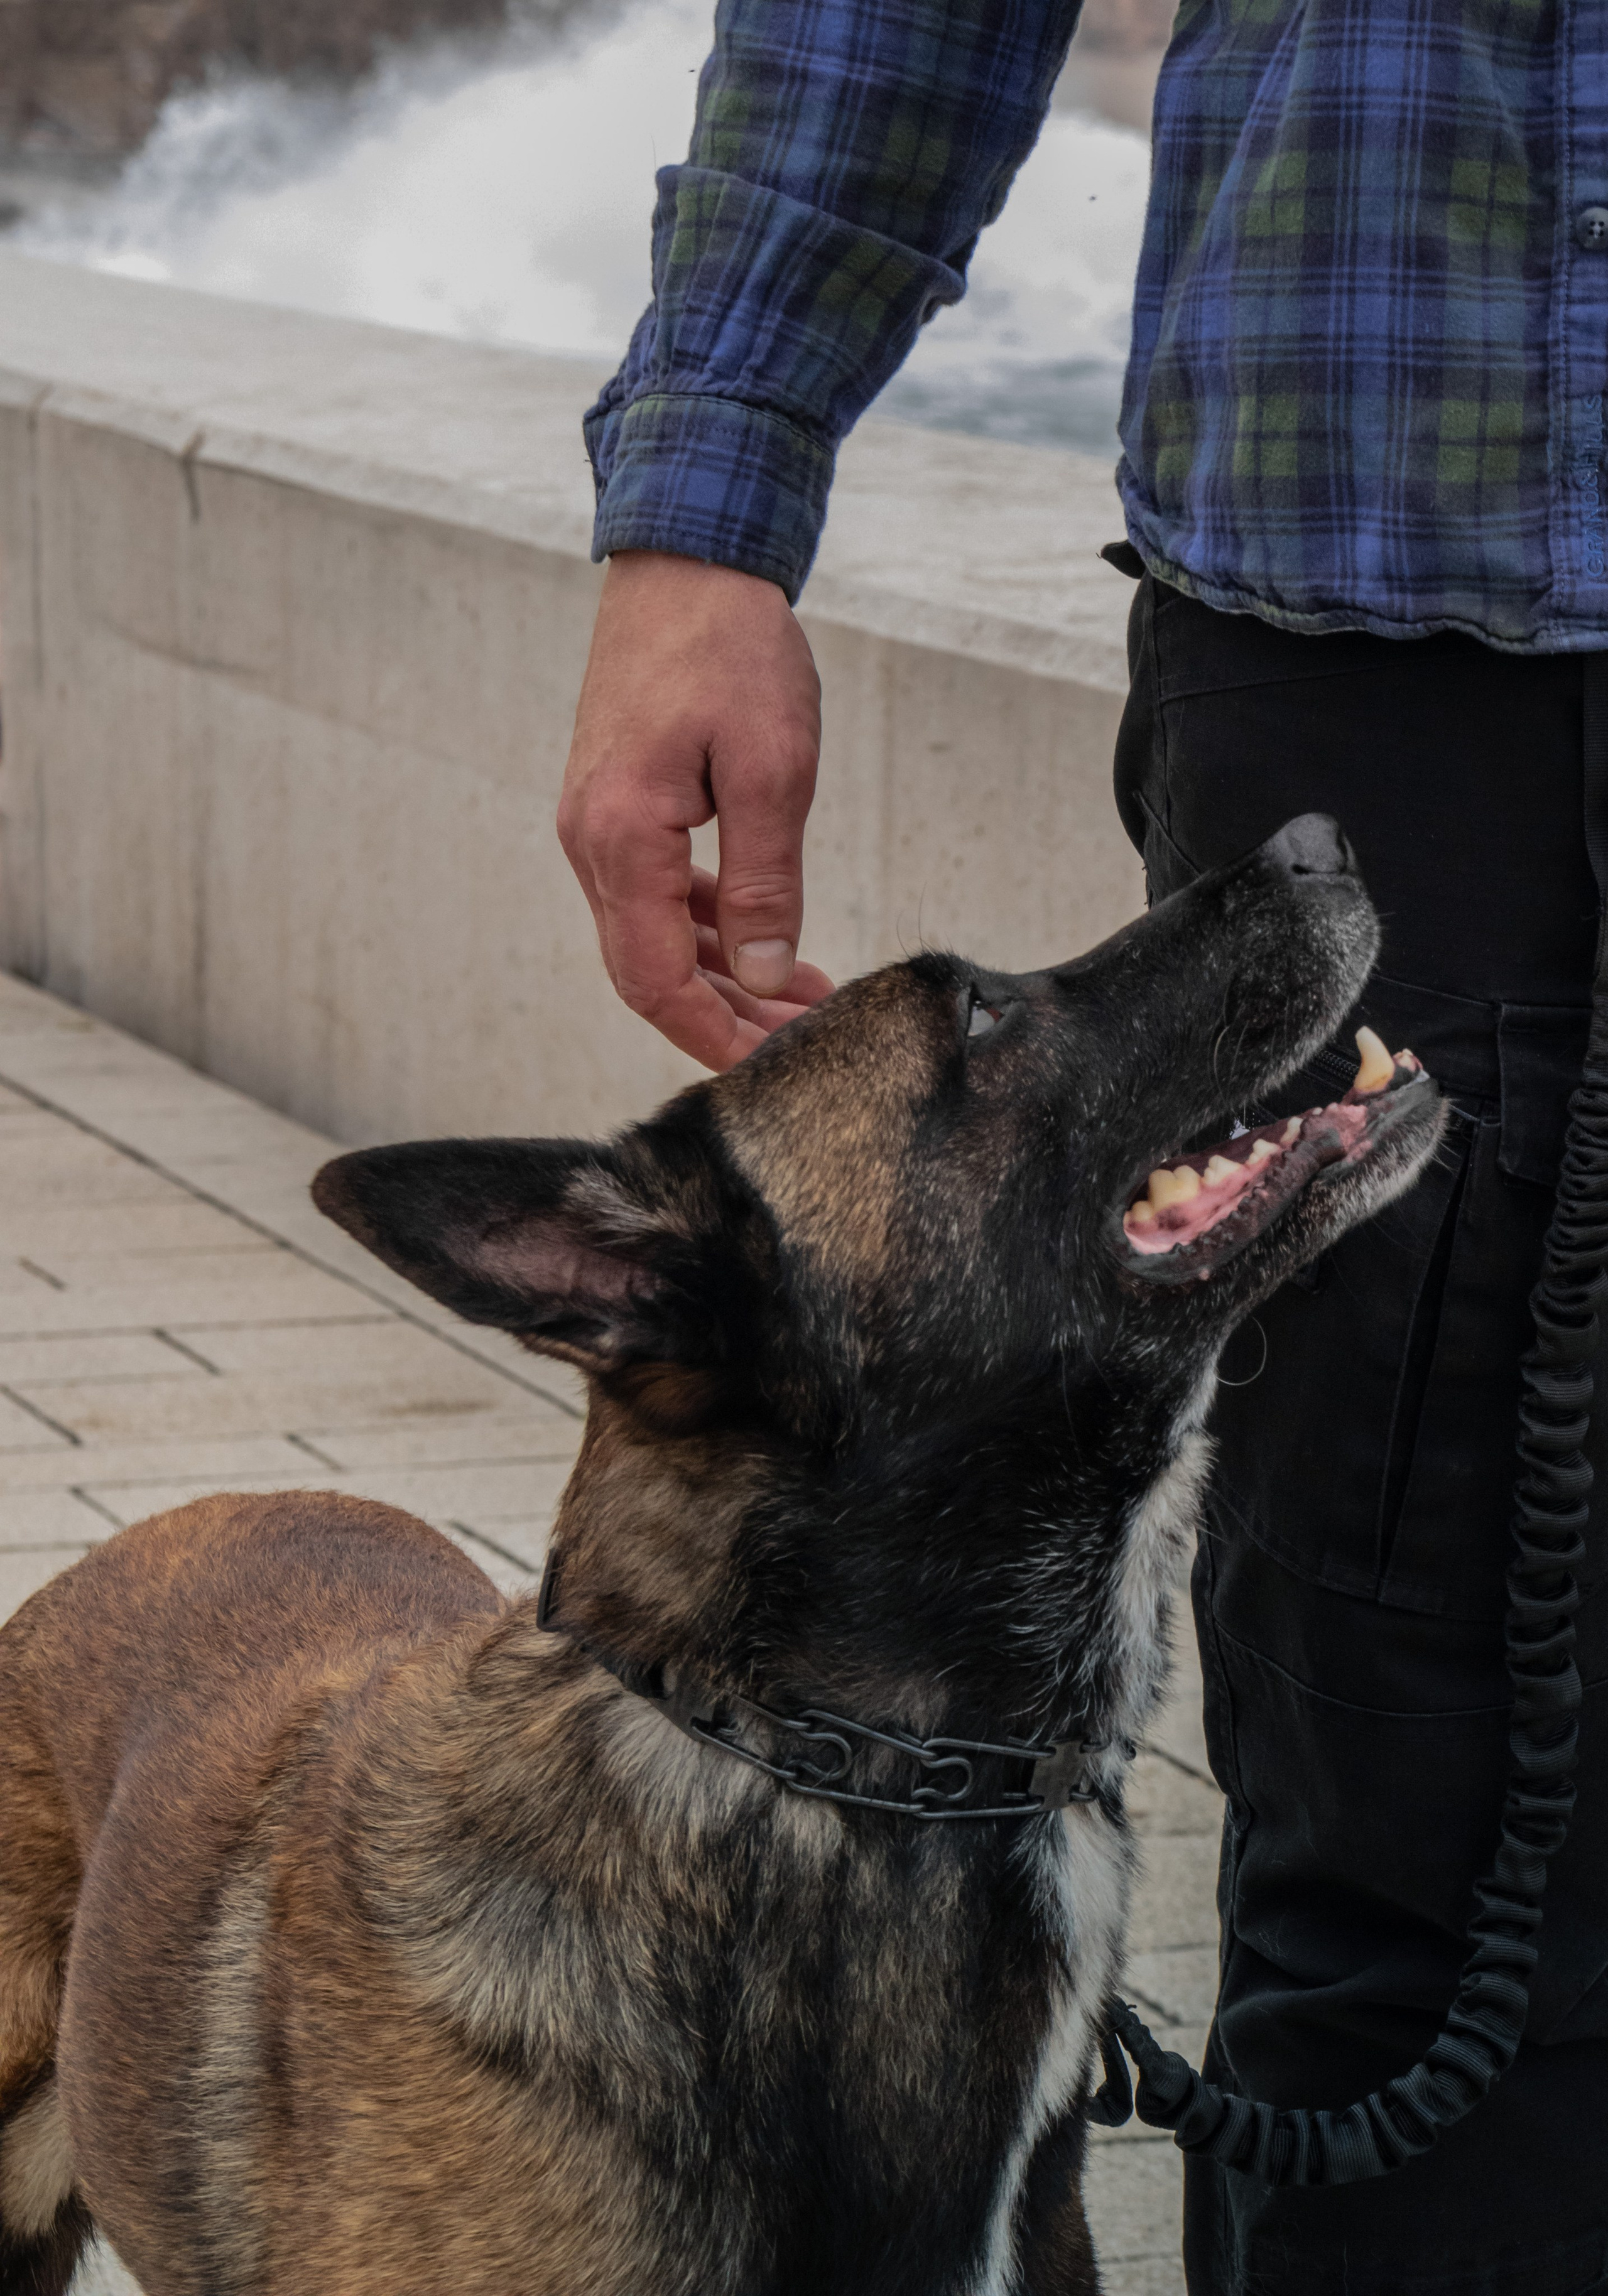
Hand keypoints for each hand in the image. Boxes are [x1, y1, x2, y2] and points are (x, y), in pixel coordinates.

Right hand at [559, 551, 834, 1070]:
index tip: (770, 1070)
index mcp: (621, 838)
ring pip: (652, 935)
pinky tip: (762, 941)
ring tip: (802, 999)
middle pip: (647, 970)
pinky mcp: (616, 803)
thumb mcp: (773, 768)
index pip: (654, 979)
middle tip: (803, 1043)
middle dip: (725, 1017)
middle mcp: (591, 840)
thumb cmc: (731, 647)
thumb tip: (768, 976)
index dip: (712, 1036)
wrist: (685, 558)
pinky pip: (654, 891)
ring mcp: (597, 822)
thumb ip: (767, 881)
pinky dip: (707, 927)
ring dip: (723, 975)